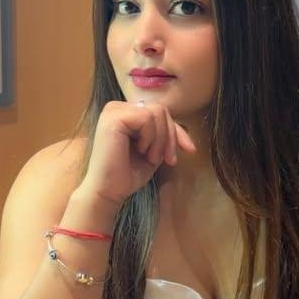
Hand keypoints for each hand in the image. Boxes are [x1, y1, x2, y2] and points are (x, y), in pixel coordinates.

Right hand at [81, 100, 196, 206]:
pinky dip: (150, 137)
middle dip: (170, 136)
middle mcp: (117, 107)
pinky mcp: (113, 117)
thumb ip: (164, 134)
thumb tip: (186, 128)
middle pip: (160, 110)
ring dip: (160, 139)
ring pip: (156, 112)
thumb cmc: (128, 174)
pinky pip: (146, 118)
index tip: (189, 150)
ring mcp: (114, 110)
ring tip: (149, 157)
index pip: (160, 112)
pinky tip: (140, 151)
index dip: (176, 131)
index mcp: (125, 113)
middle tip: (166, 159)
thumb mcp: (155, 149)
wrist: (109, 191)